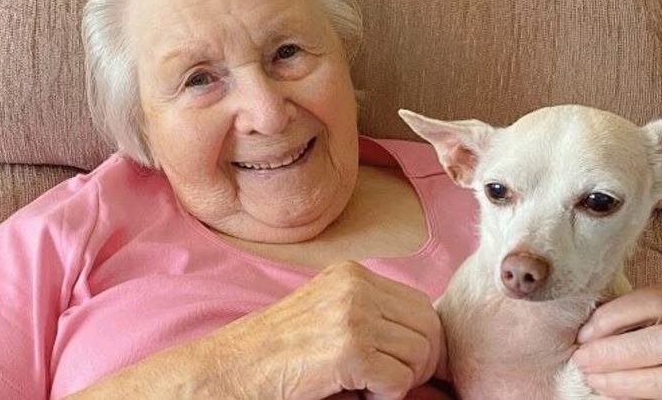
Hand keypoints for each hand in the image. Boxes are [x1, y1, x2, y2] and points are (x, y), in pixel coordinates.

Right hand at [249, 261, 442, 398]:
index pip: (421, 304)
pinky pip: (399, 381)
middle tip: (388, 381)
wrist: (232, 369)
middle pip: (429, 327)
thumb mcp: (329, 313)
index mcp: (352, 274)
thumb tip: (428, 340)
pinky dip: (385, 397)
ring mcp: (352, 315)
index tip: (405, 365)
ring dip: (398, 381)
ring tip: (363, 385)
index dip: (423, 341)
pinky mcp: (349, 350)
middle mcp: (355, 286)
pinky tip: (355, 393)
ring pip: (419, 355)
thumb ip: (372, 313)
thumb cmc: (278, 352)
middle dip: (419, 363)